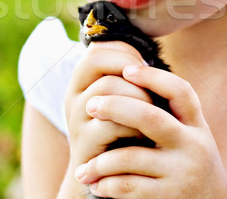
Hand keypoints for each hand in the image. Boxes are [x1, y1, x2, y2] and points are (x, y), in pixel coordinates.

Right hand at [62, 41, 153, 193]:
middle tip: (152, 93)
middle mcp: (73, 96)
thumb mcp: (124, 100)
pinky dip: (135, 126)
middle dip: (135, 77)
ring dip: (139, 99)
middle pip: (102, 66)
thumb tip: (147, 56)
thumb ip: (128, 78)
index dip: (126, 54)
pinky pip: (111, 124)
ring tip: (153, 114)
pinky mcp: (85, 143)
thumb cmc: (124, 132)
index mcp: (82, 81)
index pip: (98, 50)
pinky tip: (146, 135)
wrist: (108, 176)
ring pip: (107, 90)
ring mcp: (76, 119)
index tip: (145, 70)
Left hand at [74, 65, 226, 198]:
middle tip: (90, 105)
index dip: (153, 77)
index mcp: (197, 126)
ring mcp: (182, 172)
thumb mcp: (193, 139)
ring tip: (83, 169)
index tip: (126, 70)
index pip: (180, 92)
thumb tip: (132, 78)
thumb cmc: (193, 168)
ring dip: (99, 162)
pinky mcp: (169, 197)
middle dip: (115, 107)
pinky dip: (106, 185)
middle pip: (149, 117)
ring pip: (129, 157)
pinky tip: (96, 185)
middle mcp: (193, 146)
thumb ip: (172, 117)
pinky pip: (127, 186)